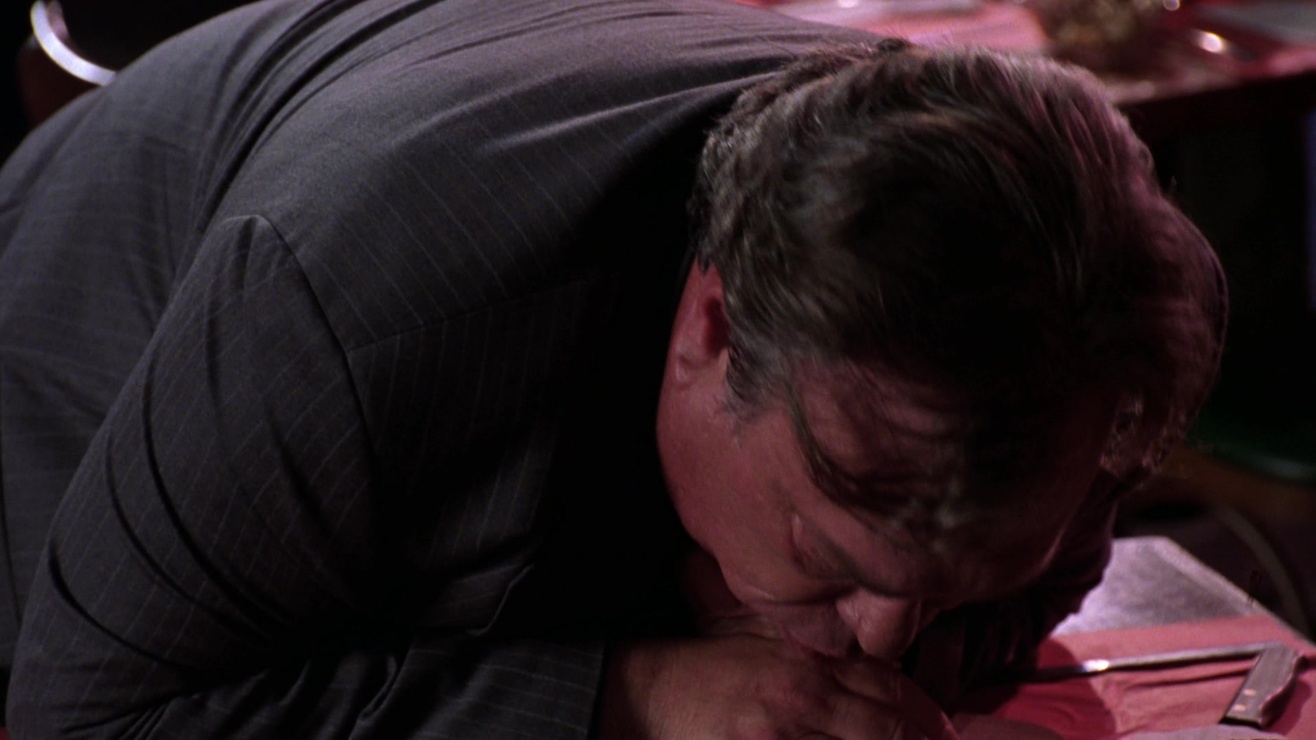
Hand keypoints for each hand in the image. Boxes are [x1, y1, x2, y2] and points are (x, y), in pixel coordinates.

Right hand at [599, 633, 958, 739]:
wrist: (640, 700)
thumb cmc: (700, 674)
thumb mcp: (759, 642)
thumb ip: (811, 648)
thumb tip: (871, 665)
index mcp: (804, 664)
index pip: (888, 687)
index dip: (928, 714)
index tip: (947, 730)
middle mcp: (801, 699)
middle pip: (887, 731)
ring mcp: (782, 739)